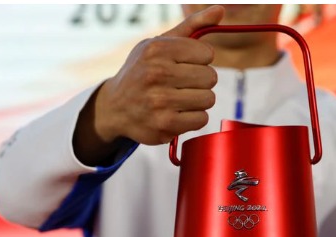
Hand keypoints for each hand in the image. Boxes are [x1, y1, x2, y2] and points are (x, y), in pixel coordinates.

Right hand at [74, 5, 223, 165]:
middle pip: (211, 77)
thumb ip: (191, 26)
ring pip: (209, 99)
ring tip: (180, 98)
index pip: (207, 53)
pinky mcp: (164, 126)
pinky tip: (178, 113)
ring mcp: (159, 102)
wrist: (115, 107)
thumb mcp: (159, 43)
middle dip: (201, 81)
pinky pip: (201, 119)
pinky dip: (194, 118)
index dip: (200, 60)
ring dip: (199, 100)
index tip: (184, 64)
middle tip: (182, 83)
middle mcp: (156, 74)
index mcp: (156, 49)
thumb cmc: (143, 71)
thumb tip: (220, 10)